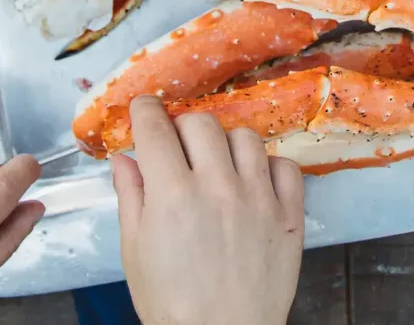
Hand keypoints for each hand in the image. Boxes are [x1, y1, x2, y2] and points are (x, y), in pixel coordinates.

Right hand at [112, 95, 303, 324]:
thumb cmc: (172, 304)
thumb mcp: (136, 252)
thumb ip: (131, 197)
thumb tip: (124, 157)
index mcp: (173, 196)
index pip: (157, 130)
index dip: (146, 112)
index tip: (145, 108)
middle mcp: (218, 187)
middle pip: (201, 123)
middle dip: (183, 128)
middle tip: (178, 148)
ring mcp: (259, 197)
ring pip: (245, 137)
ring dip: (226, 145)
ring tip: (217, 168)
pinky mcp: (289, 212)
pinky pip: (284, 165)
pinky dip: (269, 167)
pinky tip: (253, 184)